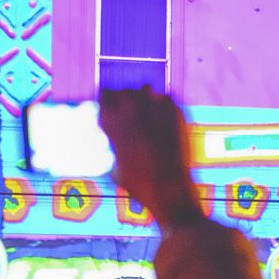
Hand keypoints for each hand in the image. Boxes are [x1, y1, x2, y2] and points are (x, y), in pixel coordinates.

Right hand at [99, 88, 202, 229]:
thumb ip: (113, 144)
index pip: (104, 93)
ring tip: (150, 118)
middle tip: (134, 118)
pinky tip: (165, 122)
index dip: (109, 103)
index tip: (114, 111)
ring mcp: (153, 104)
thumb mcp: (114, 165)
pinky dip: (164, 108)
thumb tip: (114, 143)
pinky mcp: (174, 109)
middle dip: (127, 102)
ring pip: (145, 90)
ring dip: (145, 101)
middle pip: (125, 91)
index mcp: (109, 116)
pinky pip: (165, 100)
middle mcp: (129, 105)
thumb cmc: (138, 182)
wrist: (168, 187)